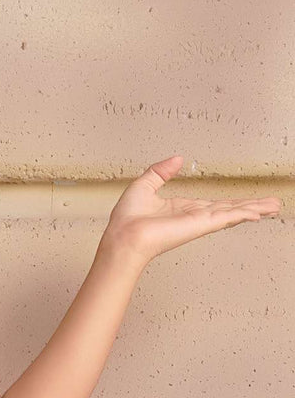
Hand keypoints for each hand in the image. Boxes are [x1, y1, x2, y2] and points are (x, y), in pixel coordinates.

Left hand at [101, 154, 280, 264]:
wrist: (123, 238)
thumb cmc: (126, 221)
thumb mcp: (143, 186)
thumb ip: (160, 171)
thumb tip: (176, 159)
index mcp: (180, 210)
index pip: (211, 205)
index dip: (229, 204)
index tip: (242, 203)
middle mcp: (193, 217)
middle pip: (228, 209)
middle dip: (250, 207)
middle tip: (269, 205)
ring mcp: (199, 222)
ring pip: (233, 213)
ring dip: (255, 209)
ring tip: (274, 207)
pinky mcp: (201, 224)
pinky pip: (228, 217)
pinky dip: (245, 214)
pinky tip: (260, 214)